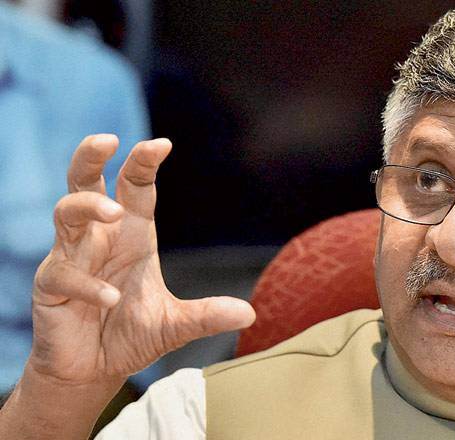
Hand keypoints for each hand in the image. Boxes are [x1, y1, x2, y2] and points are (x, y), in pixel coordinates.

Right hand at [28, 134, 254, 384]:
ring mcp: (72, 258)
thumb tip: (250, 314)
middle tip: (108, 140)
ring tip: (116, 212)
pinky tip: (111, 299)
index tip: (162, 144)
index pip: (135, 188)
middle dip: (90, 157)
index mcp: (132, 235)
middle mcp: (101, 238)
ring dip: (89, 206)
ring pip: (66, 212)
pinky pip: (64, 273)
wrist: (95, 371)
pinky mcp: (52, 285)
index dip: (144, 163)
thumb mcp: (176, 324)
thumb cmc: (132, 335)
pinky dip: (88, 283)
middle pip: (85, 182)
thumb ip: (208, 315)